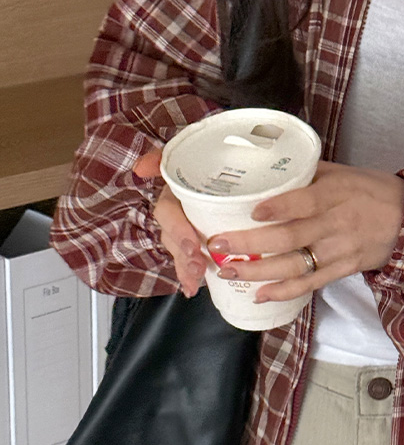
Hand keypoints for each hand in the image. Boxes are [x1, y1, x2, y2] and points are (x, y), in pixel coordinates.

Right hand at [133, 147, 205, 296]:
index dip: (177, 229)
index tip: (192, 244)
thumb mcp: (186, 154)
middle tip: (198, 266)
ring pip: (179, 251)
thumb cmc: (204, 159)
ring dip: (185, 268)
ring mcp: (183, 228)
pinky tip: (191, 290)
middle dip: (184, 254)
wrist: (222, 166)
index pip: (167, 212)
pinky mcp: (194, 242)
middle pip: (173, 237)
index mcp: (174, 193)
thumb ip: (160, 158)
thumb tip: (141, 167)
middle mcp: (176, 212)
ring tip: (195, 281)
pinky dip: (188, 276)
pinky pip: (187, 261)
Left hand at [206, 162, 403, 303]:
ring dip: (258, 272)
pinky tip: (260, 295)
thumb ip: (308, 174)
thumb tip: (268, 170)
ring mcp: (338, 250)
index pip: (303, 202)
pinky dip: (285, 292)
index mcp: (335, 194)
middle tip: (218, 245)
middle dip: (250, 244)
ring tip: (228, 271)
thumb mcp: (344, 173)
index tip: (250, 212)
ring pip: (294, 265)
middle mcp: (335, 224)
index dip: (277, 208)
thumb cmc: (373, 191)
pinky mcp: (343, 269)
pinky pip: (310, 283)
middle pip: (288, 238)